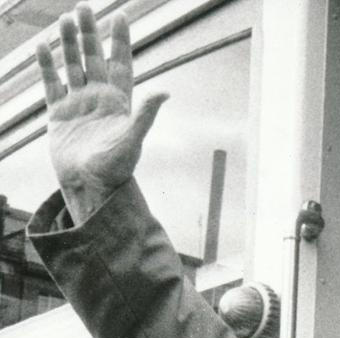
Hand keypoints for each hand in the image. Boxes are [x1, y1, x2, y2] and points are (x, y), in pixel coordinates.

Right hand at [35, 3, 166, 224]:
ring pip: (73, 66)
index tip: (120, 15)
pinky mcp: (58, 113)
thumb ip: (146, 113)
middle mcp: (99, 98)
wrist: (90, 186)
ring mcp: (78, 104)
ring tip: (64, 19)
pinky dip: (47, 66)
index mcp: (120, 101)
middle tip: (83, 7)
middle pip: (94, 58)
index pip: (120, 63)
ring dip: (69, 43)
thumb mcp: (133, 138)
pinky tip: (43, 48)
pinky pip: (51, 84)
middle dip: (90, 33)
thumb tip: (165, 92)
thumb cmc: (116, 167)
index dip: (120, 40)